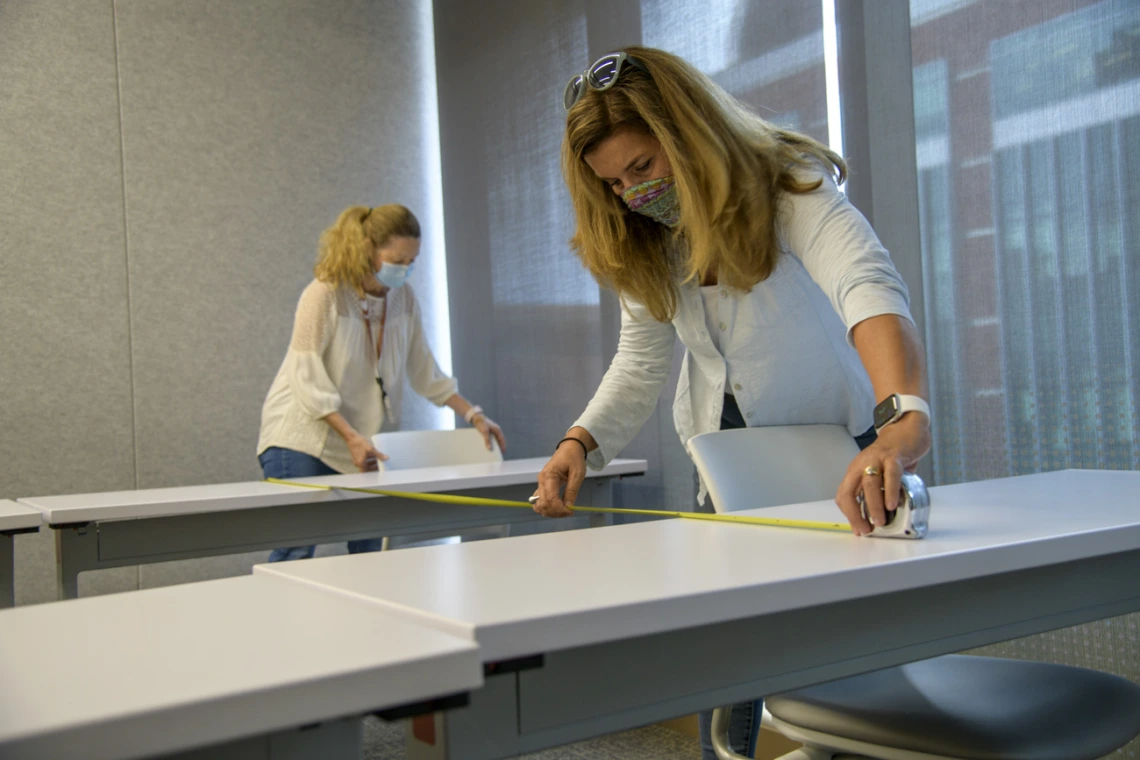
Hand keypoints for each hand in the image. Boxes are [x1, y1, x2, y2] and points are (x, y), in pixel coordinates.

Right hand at [347, 435, 387, 471]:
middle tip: (381, 463)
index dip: (374, 472)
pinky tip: (374, 454)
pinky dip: (369, 458)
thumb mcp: (371, 449)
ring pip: (366, 463)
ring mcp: (357, 460)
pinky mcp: (357, 455)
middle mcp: (358, 463)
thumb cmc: (360, 443)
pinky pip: (364, 460)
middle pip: (367, 468)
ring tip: (379, 458)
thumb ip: (379, 454)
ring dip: (372, 462)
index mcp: (360, 464)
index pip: (368, 472)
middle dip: (374, 466)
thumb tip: (386, 458)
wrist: (351, 437)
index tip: (380, 469)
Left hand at [472, 413, 505, 452]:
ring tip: (492, 451)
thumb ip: (487, 440)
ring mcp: (492, 431)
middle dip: (498, 446)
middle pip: (498, 440)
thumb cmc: (481, 423)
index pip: (502, 439)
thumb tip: (489, 448)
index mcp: (497, 430)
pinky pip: (490, 438)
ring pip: (494, 439)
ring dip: (494, 445)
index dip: (503, 446)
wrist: (476, 417)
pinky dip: (490, 442)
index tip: (503, 452)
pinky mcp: (488, 431)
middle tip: (498, 454)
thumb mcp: (484, 432)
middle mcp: (496, 430)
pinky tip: (487, 446)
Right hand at [532, 440, 587, 517]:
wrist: (569, 448)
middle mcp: (541, 481)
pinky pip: (540, 501)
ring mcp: (540, 483)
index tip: (571, 512)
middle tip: (569, 512)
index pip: (550, 499)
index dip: (559, 509)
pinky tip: (557, 507)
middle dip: (556, 512)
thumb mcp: (577, 474)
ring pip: (539, 504)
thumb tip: (568, 507)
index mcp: (549, 476)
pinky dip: (547, 507)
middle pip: (543, 504)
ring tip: (563, 510)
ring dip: (551, 511)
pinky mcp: (542, 486)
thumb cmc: (574, 459)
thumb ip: (571, 491)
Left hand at [835, 414, 930, 535]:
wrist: (907, 429)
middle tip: (867, 529)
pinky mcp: (894, 456)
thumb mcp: (879, 474)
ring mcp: (877, 459)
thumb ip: (878, 492)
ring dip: (874, 505)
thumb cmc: (893, 455)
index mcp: (856, 471)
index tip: (859, 529)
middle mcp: (862, 464)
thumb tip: (881, 516)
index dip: (849, 514)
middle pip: (850, 491)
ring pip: (869, 484)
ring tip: (880, 521)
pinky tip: (892, 504)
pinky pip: (891, 474)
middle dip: (855, 514)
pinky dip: (890, 490)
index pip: (843, 495)